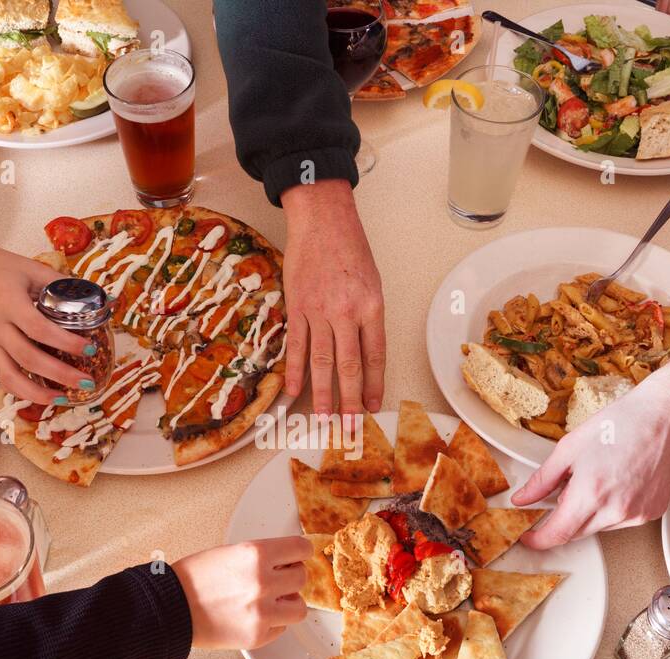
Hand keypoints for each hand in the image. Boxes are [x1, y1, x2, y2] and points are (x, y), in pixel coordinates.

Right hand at [0, 239, 96, 404]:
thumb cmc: (1, 267)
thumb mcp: (33, 269)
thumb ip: (62, 285)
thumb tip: (97, 298)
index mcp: (9, 302)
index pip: (39, 328)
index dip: (65, 342)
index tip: (89, 348)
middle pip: (28, 358)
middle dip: (60, 374)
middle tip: (86, 382)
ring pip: (10, 377)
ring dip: (38, 393)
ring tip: (64, 399)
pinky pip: (3, 376)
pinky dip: (22, 391)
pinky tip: (42, 395)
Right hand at [172, 537, 310, 649]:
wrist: (171, 609)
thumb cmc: (193, 579)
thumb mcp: (229, 552)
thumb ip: (261, 556)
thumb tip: (286, 562)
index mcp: (256, 554)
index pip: (301, 549)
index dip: (300, 553)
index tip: (298, 556)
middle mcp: (263, 582)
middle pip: (302, 577)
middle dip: (290, 578)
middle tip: (277, 580)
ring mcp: (262, 612)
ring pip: (299, 607)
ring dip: (288, 603)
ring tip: (270, 601)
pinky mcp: (258, 636)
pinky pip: (282, 628)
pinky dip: (272, 623)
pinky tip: (254, 616)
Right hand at [280, 179, 385, 414]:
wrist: (322, 220)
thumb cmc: (350, 249)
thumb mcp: (372, 283)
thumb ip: (369, 319)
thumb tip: (363, 355)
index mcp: (371, 307)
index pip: (374, 356)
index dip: (373, 385)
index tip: (370, 406)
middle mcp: (346, 312)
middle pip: (349, 366)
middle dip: (348, 401)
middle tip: (348, 427)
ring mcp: (319, 311)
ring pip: (322, 362)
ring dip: (322, 395)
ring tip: (322, 420)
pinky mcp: (297, 307)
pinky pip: (297, 346)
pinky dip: (296, 371)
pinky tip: (294, 392)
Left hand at [510, 379, 669, 546]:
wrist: (662, 419)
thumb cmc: (620, 425)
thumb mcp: (569, 448)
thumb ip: (542, 480)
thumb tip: (522, 499)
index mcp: (591, 493)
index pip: (558, 533)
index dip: (539, 540)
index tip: (530, 538)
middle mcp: (615, 509)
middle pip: (577, 533)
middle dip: (564, 519)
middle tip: (567, 490)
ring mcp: (636, 514)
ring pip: (599, 528)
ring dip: (589, 513)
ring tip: (599, 478)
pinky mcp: (651, 513)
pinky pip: (620, 521)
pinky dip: (611, 509)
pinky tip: (617, 483)